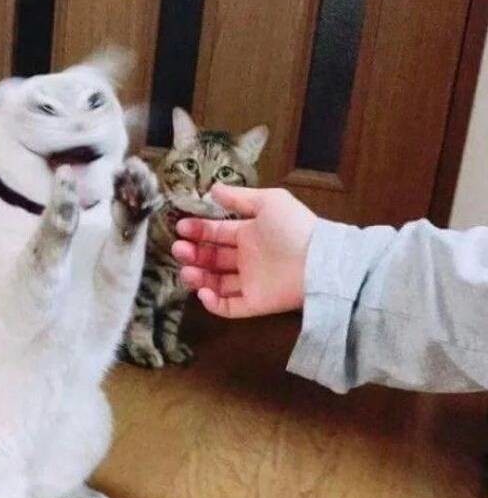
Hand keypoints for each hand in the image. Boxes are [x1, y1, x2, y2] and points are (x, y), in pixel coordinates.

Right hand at [171, 185, 317, 317]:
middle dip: (193, 253)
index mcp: (249, 234)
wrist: (317, 260)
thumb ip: (239, 197)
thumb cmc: (293, 227)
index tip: (181, 228)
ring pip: (216, 283)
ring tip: (186, 270)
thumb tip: (213, 189)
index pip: (217, 233)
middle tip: (179, 249)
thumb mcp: (267, 201)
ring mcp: (250, 282)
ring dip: (198, 277)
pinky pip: (229, 308)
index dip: (198, 230)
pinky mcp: (255, 303)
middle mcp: (247, 259)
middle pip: (212, 258)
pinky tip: (203, 292)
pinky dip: (213, 304)